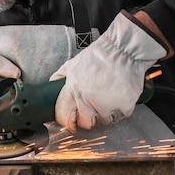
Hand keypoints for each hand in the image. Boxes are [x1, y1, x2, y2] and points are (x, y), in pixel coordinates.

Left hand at [49, 11, 166, 131]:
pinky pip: (120, 116)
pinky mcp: (123, 106)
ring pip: (104, 121)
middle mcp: (88, 100)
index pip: (64, 116)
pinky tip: (119, 96)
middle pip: (85, 124)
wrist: (123, 50)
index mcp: (73, 90)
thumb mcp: (72, 63)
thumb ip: (60, 76)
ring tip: (109, 97)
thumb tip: (52, 84)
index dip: (69, 121)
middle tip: (95, 108)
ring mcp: (107, 105)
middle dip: (89, 118)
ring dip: (106, 113)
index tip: (73, 122)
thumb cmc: (99, 55)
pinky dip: (120, 109)